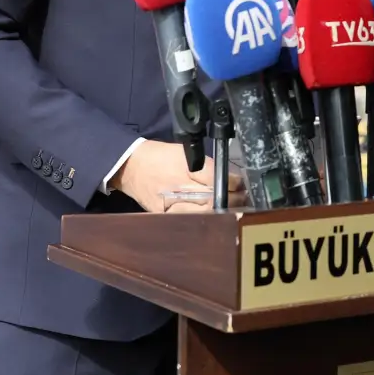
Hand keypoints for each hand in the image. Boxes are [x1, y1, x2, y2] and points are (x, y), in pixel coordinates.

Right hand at [113, 140, 247, 212]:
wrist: (130, 165)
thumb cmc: (160, 156)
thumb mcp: (186, 153)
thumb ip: (208, 167)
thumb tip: (230, 179)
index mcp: (186, 168)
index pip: (218, 180)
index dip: (234, 183)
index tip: (243, 185)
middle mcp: (179, 188)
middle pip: (214, 198)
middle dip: (233, 199)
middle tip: (243, 198)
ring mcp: (171, 204)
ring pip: (204, 213)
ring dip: (222, 210)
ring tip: (234, 208)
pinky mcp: (164, 215)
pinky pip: (189, 220)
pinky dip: (204, 219)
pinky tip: (214, 216)